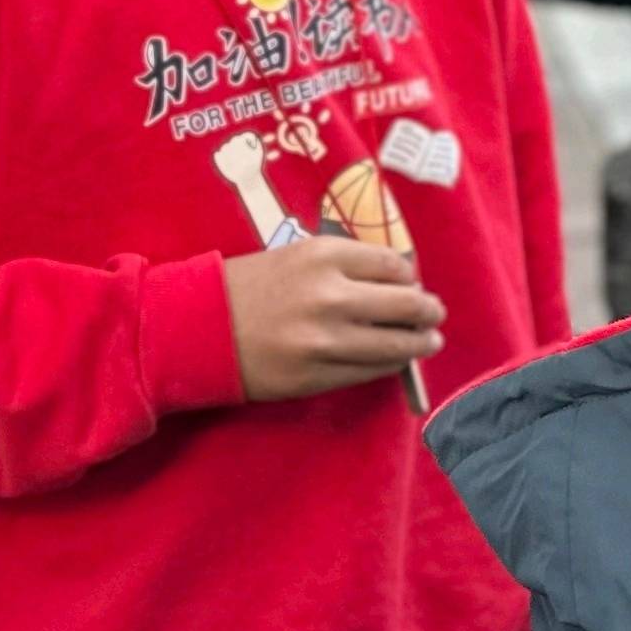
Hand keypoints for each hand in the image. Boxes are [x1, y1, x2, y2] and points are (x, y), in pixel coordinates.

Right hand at [226, 237, 445, 401]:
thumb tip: (402, 280)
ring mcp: (325, 340)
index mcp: (324, 256)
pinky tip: (394, 359)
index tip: (412, 284)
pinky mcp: (316, 375)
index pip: (394, 266)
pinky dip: (389, 364)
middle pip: (406, 304)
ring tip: (428, 341)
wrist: (195, 328)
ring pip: (395, 344)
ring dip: (419, 342)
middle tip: (435, 314)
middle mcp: (330, 295)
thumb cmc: (249, 286)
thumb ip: (347, 263)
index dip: (409, 278)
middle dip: (428, 310)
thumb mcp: (298, 256)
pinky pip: (370, 371)